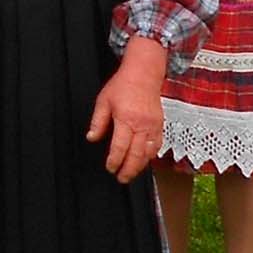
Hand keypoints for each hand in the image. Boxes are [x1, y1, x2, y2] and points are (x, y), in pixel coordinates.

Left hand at [84, 41, 166, 180]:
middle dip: (128, 170)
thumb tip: (92, 137)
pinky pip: (157, 145)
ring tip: (131, 173)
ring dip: (140, 166)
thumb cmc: (123, 85)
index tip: (110, 167)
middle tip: (121, 178)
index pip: (120, 147)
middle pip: (136, 155)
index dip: (114, 161)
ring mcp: (153, 126)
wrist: (144, 74)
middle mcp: (142, 125)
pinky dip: (150, 156)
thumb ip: (98, 122)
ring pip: (149, 153)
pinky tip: (143, 160)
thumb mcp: (104, 101)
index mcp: (126, 119)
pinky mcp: (160, 125)